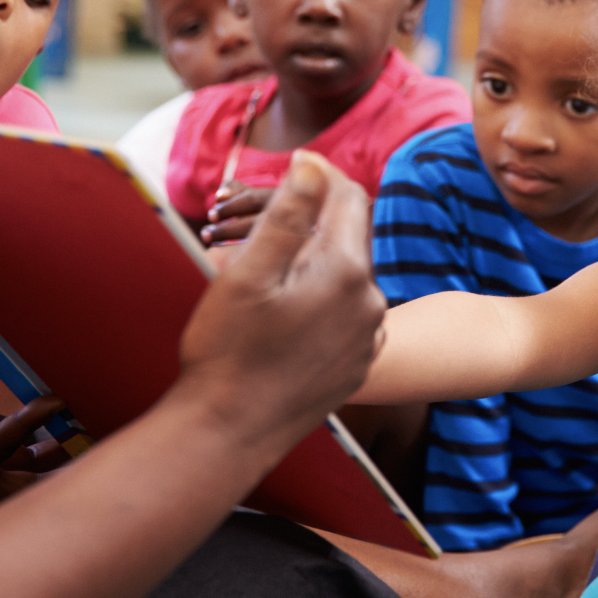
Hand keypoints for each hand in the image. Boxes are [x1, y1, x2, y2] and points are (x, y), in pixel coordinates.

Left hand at [0, 280, 66, 500]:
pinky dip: (21, 432)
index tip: (77, 395)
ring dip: (55, 448)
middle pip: (31, 468)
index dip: (50, 426)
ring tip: (84, 414)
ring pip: (23, 471)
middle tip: (105, 418)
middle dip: (68, 451)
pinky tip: (44, 408)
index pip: (19, 443)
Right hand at [177, 152, 383, 456]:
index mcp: (345, 271)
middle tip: (265, 223)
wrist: (228, 434)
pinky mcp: (357, 365)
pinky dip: (321, 301)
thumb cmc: (228, 352)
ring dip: (316, 264)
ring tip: (267, 276)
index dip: (321, 174)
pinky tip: (284, 316)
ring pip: (347, 277)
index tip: (294, 165)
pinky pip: (346, 315)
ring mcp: (367, 338)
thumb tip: (312, 164)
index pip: (349, 197)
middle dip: (313, 222)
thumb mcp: (249, 272)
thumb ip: (288, 213)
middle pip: (349, 237)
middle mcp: (369, 302)